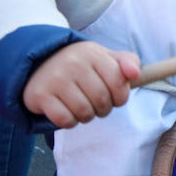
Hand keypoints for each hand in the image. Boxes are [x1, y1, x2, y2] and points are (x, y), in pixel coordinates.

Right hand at [23, 41, 140, 128]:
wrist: (40, 64)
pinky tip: (67, 111)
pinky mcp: (40, 95)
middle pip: (101, 100)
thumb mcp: (105, 58)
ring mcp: (55, 79)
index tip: (115, 97)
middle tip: (97, 104)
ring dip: (87, 116)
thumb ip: (127, 62)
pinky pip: (64, 120)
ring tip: (82, 107)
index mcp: (92, 53)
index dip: (121, 96)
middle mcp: (73, 63)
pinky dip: (69, 122)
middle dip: (104, 109)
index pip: (118, 82)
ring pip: (84, 112)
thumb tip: (135, 74)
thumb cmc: (81, 65)